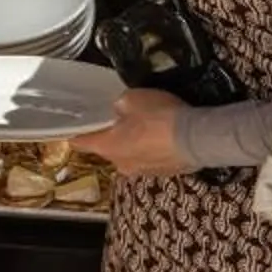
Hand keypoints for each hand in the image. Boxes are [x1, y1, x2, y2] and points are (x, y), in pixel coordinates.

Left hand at [74, 88, 194, 178]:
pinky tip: (163, 136)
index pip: (80, 143)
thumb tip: (119, 110)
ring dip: (133, 143)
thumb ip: (120, 105)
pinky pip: (151, 159)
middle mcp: (120, 165)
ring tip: (145, 126)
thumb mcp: (133, 98)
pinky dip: (152, 149)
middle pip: (107, 149)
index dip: (76, 133)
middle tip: (118, 118)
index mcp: (107, 148)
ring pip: (130, 155)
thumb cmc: (159, 117)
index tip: (73, 126)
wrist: (198, 138)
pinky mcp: (164, 173)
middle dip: (111, 135)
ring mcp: (143, 172)